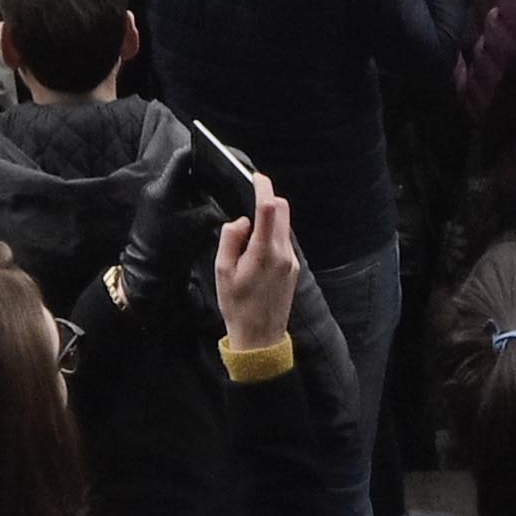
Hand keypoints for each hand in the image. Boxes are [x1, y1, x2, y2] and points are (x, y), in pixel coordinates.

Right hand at [211, 178, 300, 353]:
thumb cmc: (237, 307)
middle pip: (283, 211)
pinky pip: (285, 241)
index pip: (269, 209)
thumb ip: (230, 240)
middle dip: (268, 200)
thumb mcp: (222, 272)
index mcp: (264, 252)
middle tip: (249, 202)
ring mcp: (291, 261)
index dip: (263, 188)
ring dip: (270, 219)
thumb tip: (241, 221)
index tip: (256, 176)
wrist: (261, 338)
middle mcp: (283, 253)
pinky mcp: (293, 269)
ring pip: (285, 225)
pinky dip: (273, 235)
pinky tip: (256, 251)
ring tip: (247, 237)